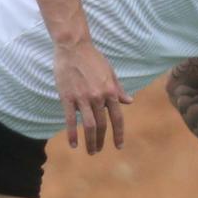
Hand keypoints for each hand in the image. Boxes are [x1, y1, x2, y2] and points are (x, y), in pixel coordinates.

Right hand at [54, 38, 132, 153]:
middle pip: (103, 125)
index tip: (119, 146)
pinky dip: (72, 134)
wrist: (73, 46)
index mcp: (110, 91)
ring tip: (90, 151)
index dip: (119, 134)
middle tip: (99, 151)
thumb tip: (129, 101)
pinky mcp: (68, 97)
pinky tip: (74, 144)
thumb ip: (118, 89)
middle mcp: (98, 97)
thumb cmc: (93, 58)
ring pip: (89, 126)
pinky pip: (70, 120)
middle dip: (102, 141)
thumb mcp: (110, 73)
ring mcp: (82, 98)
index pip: (117, 118)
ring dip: (90, 141)